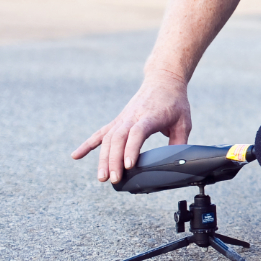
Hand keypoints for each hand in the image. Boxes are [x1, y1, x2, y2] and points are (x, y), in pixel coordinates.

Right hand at [70, 75, 191, 183]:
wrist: (163, 81)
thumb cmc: (175, 102)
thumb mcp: (184, 122)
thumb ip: (179, 142)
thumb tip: (176, 162)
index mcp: (150, 116)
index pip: (137, 133)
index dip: (131, 149)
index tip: (128, 166)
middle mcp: (132, 117)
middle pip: (118, 139)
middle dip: (113, 160)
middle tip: (114, 179)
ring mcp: (122, 119)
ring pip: (107, 139)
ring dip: (103, 159)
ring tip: (102, 178)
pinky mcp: (118, 120)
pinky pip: (100, 133)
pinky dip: (87, 145)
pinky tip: (76, 156)